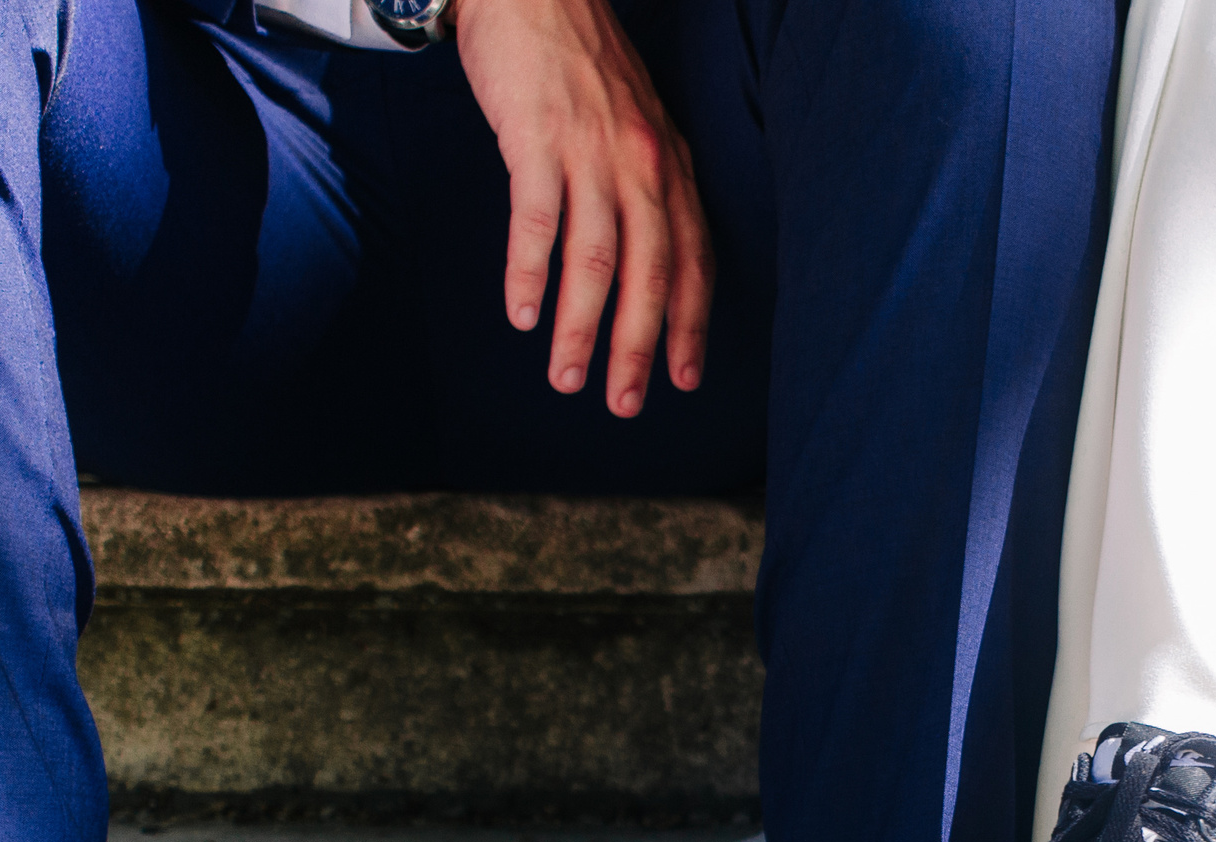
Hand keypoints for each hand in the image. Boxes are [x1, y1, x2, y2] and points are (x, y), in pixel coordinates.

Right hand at [452, 0, 711, 416]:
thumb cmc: (579, 62)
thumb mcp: (634, 123)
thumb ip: (644, 185)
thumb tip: (643, 256)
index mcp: (670, 164)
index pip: (693, 259)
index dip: (690, 323)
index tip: (683, 379)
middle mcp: (642, 163)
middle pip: (651, 272)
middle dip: (639, 346)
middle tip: (624, 404)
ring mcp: (590, 151)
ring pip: (595, 259)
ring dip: (581, 327)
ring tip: (567, 379)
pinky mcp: (537, 138)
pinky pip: (536, 220)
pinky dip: (528, 273)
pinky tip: (521, 315)